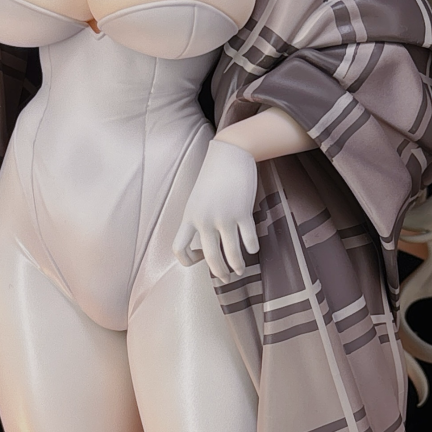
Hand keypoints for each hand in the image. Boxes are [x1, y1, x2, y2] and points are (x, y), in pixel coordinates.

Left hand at [172, 137, 260, 282]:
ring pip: (231, 254)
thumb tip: (207, 244)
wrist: (230, 153)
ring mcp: (224, 216)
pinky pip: (249, 240)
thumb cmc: (214, 177)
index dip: (187, 261)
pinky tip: (252, 249)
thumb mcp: (198, 199)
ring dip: (237, 266)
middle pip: (210, 258)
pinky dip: (252, 248)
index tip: (200, 258)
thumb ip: (199, 220)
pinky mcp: (243, 212)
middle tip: (225, 278)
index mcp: (189, 216)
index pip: (179, 248)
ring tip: (240, 270)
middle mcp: (204, 219)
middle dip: (219, 272)